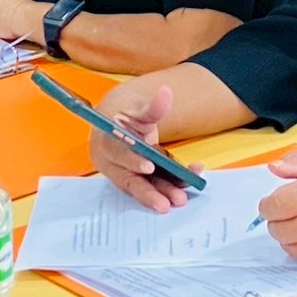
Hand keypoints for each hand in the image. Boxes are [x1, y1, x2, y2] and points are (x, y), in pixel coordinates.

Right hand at [90, 85, 203, 212]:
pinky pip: (154, 185)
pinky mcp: (139, 180)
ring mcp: (127, 174)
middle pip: (129, 181)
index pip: (118, 153)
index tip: (149, 166)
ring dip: (161, 194)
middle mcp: (114, 164)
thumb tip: (166, 92)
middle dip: (148, 193)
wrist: (119, 128)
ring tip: (180, 199)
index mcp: (107, 142)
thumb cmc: (126, 119)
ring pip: (143, 187)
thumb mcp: (138, 109)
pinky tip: (189, 180)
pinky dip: (171, 185)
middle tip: (166, 204)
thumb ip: (153, 107)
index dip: (132, 160)